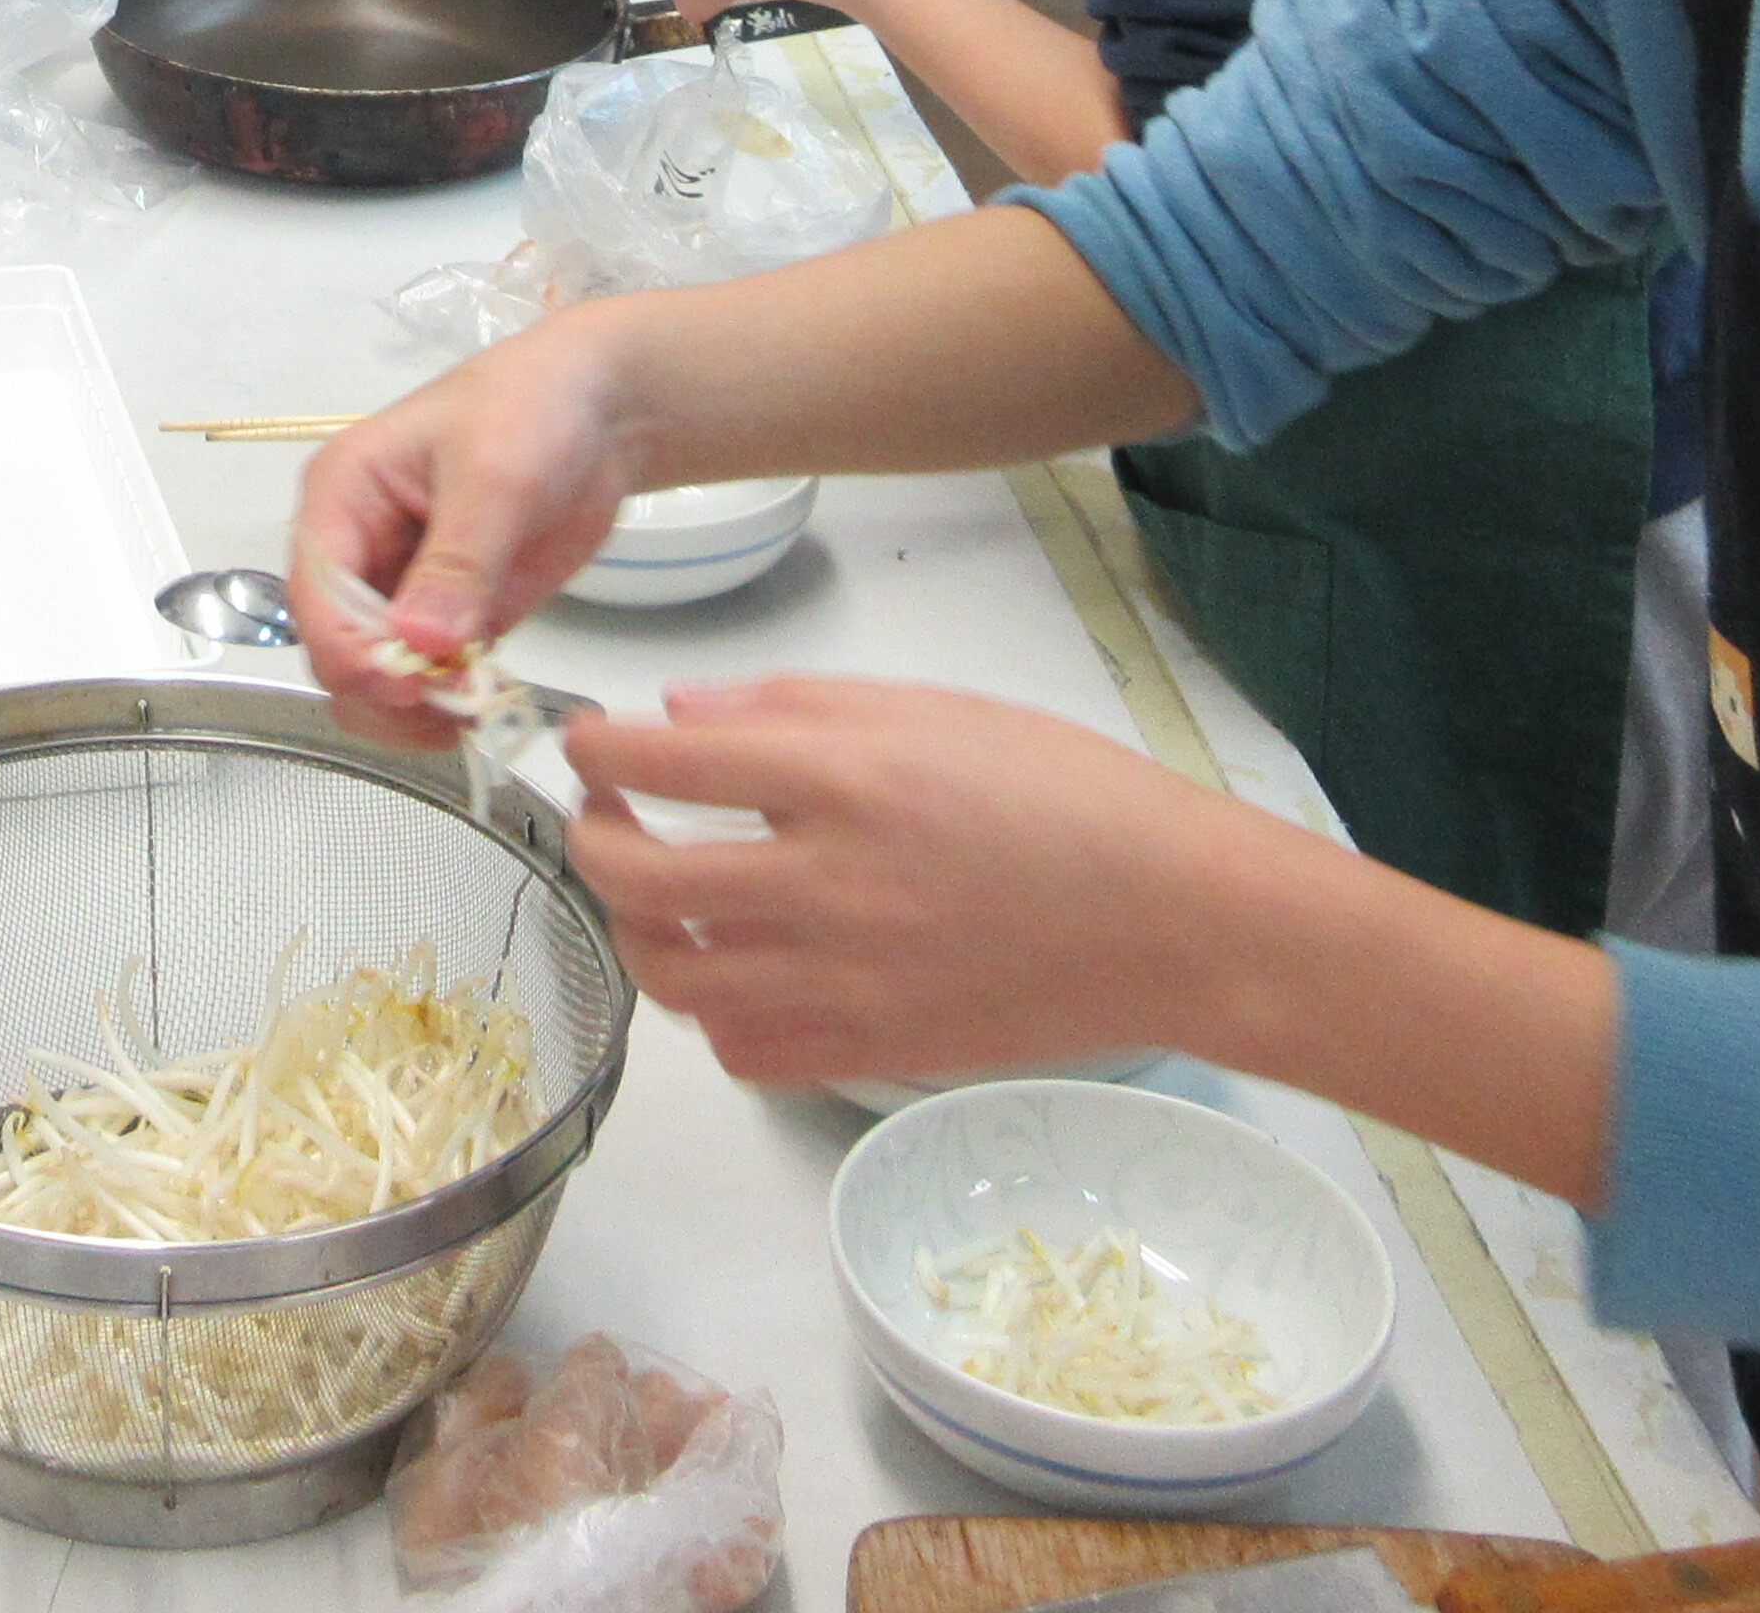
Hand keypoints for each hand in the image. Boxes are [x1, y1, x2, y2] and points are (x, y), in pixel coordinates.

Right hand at [292, 319, 649, 738]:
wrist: (601, 408)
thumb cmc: (532, 410)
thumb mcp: (493, 478)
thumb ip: (457, 564)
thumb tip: (420, 645)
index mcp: (341, 498)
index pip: (315, 595)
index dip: (350, 651)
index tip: (410, 684)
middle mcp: (358, 549)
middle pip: (335, 649)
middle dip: (381, 689)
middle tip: (449, 707)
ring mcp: (403, 587)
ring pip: (374, 676)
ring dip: (412, 709)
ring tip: (471, 710)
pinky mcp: (451, 615)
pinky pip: (428, 677)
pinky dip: (448, 702)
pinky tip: (486, 703)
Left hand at [558, 676, 1260, 1087]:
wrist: (1176, 920)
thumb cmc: (1068, 795)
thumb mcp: (930, 708)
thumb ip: (789, 708)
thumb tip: (673, 718)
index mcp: (842, 779)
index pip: (657, 762)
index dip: (590, 747)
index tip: (583, 739)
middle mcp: (827, 885)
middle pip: (635, 879)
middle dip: (591, 837)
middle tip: (604, 813)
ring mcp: (845, 982)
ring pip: (670, 976)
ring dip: (635, 930)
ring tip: (655, 893)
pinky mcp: (869, 1052)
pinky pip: (739, 1050)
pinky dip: (711, 1013)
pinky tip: (734, 968)